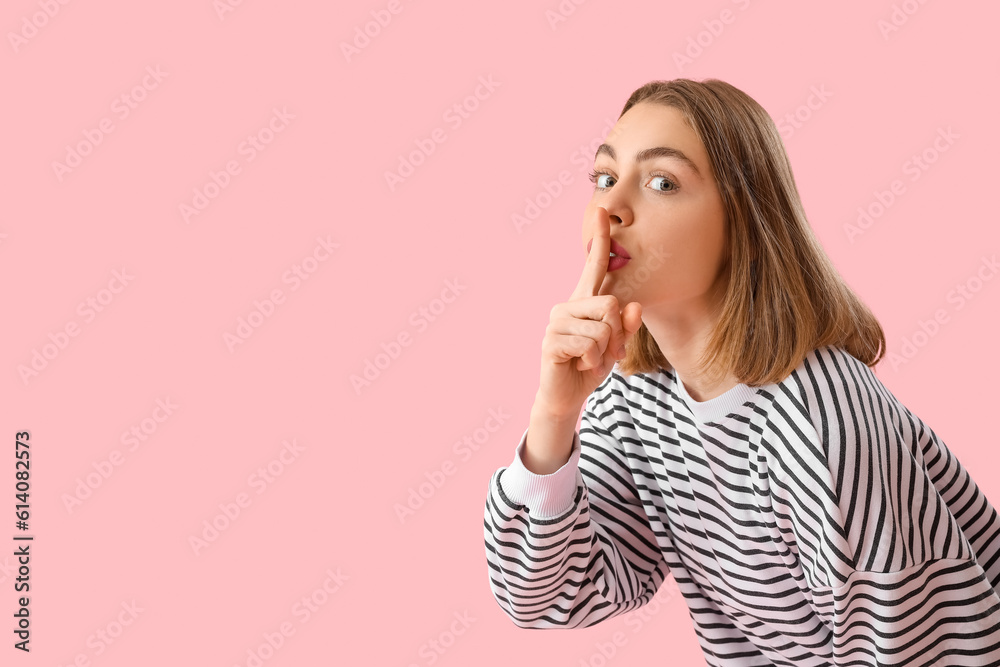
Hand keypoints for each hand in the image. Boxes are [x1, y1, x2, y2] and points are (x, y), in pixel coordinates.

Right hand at [534, 206, 642, 417]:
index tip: (600, 212)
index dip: (599, 240)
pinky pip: (590, 345)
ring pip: (603, 328)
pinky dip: (591, 360)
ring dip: (603, 351)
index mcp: (583, 301)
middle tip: (604, 351)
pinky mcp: (551, 341)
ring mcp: (557, 322)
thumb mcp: (616, 345)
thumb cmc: (589, 365)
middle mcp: (567, 305)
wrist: (565, 394)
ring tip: (588, 359)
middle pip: (612, 304)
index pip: (593, 266)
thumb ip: (628, 325)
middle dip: (616, 334)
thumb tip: (635, 307)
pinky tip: (577, 364)